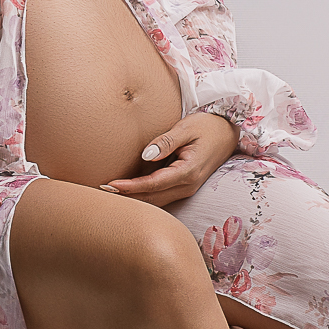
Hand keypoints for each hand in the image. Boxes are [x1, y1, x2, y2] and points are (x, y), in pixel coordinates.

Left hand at [101, 111, 238, 207]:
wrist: (229, 133)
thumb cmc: (208, 127)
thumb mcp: (187, 128)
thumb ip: (167, 141)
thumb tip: (146, 155)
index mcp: (188, 172)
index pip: (153, 184)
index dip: (130, 187)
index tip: (110, 185)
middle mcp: (187, 186)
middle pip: (151, 199)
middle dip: (126, 197)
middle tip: (99, 191)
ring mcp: (186, 190)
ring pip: (155, 202)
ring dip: (133, 199)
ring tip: (108, 194)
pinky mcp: (183, 187)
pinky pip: (160, 196)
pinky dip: (142, 196)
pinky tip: (126, 191)